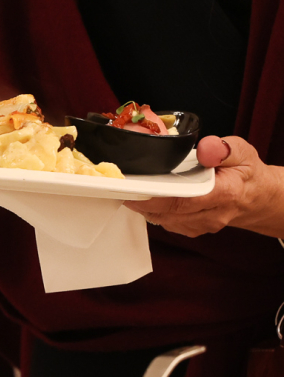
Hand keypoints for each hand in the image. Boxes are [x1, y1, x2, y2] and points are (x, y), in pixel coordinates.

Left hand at [125, 135, 283, 237]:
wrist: (255, 197)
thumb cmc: (245, 173)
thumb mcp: (241, 152)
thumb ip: (224, 148)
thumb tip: (206, 147)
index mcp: (225, 193)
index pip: (185, 200)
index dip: (156, 197)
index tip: (134, 189)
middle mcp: (212, 215)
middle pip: (169, 212)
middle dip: (142, 200)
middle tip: (121, 187)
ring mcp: (201, 225)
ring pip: (164, 220)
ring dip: (145, 206)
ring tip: (132, 189)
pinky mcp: (191, 229)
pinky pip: (166, 223)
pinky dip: (153, 211)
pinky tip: (147, 198)